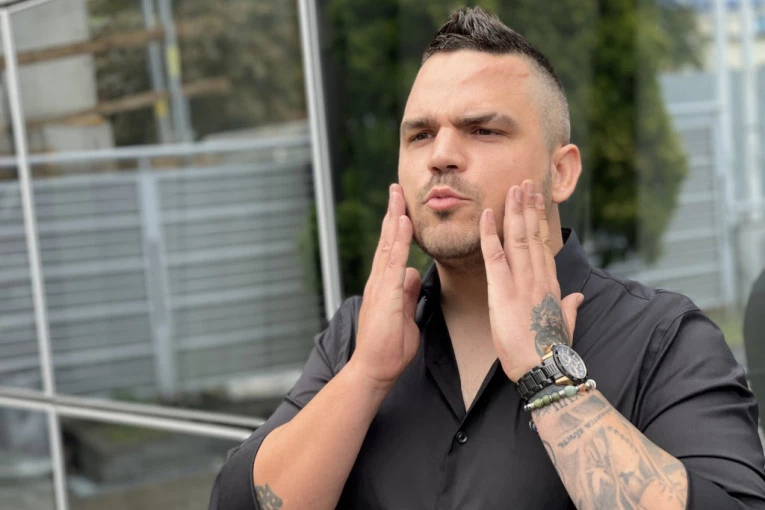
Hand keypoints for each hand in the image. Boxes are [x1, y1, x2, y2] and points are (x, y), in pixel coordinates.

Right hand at [348, 183, 421, 389]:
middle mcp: (379, 281)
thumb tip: (413, 274)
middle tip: (396, 189)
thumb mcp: (405, 314)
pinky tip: (402, 223)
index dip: (397, 227)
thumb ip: (408, 293)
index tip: (402, 207)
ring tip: (397, 196)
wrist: (373, 370)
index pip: (391, 250)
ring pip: (388, 245)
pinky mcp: (385, 294)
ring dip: (393, 219)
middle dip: (392, 213)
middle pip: (386, 241)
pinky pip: (394, 261)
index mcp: (384, 286)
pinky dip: (398, 240)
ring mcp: (379, 286)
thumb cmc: (388, 349)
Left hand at [479, 180, 582, 381]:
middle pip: (533, 235)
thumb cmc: (552, 352)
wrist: (544, 369)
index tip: (536, 201)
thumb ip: (570, 307)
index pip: (544, 246)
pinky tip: (487, 214)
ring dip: (514, 211)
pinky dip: (490, 233)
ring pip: (518, 238)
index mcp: (551, 286)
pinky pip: (494, 256)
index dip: (539, 221)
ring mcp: (522, 282)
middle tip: (525, 183)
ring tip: (513, 188)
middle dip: (528, 207)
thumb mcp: (565, 326)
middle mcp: (539, 278)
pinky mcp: (503, 291)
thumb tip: (577, 297)